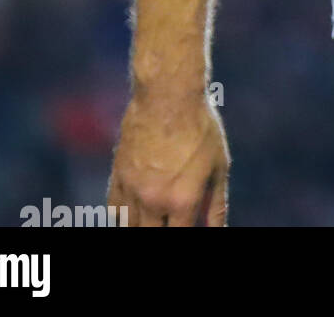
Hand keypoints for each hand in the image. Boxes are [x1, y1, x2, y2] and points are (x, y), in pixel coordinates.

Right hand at [107, 91, 228, 225]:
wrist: (168, 95)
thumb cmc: (200, 127)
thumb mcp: (219, 165)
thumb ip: (216, 204)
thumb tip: (217, 230)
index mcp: (182, 201)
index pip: (179, 237)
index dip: (188, 235)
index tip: (188, 226)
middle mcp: (154, 201)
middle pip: (151, 236)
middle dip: (162, 231)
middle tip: (171, 220)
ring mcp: (132, 190)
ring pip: (130, 228)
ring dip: (143, 226)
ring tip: (156, 218)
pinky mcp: (118, 175)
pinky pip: (115, 211)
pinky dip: (124, 218)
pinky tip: (136, 214)